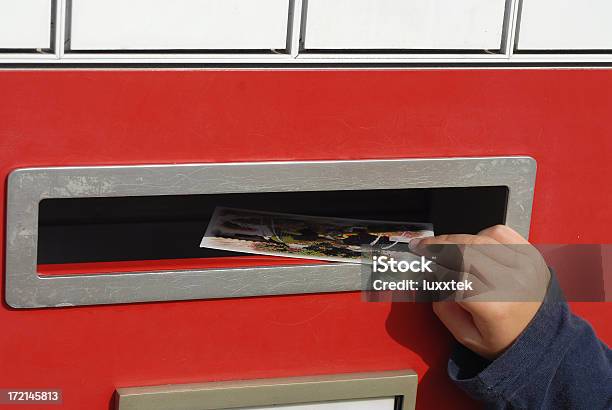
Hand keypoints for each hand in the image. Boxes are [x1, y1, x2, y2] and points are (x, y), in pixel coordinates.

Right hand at [410, 225, 550, 359]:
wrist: (543, 337)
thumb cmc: (506, 339)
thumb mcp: (467, 337)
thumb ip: (444, 309)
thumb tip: (434, 277)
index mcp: (495, 306)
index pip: (454, 275)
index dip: (435, 267)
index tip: (422, 262)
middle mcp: (512, 282)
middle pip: (465, 249)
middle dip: (439, 245)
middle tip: (424, 245)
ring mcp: (524, 265)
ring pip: (479, 236)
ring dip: (458, 240)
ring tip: (448, 248)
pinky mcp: (530, 254)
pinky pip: (499, 232)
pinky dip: (482, 234)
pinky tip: (477, 246)